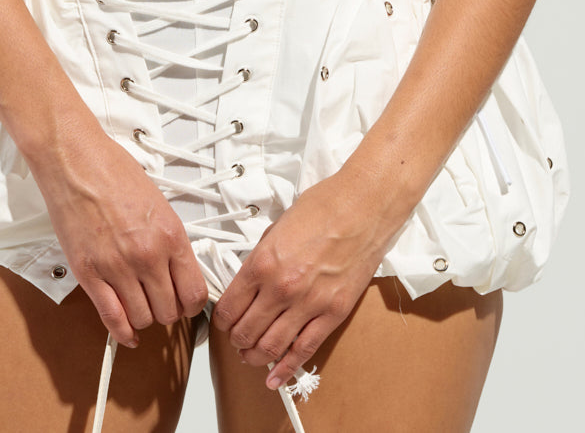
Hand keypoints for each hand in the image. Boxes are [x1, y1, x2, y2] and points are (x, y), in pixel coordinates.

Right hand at [31, 121, 208, 348]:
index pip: (194, 293)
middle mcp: (148, 255)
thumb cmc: (113, 171)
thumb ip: (170, 239)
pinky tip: (126, 332)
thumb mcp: (158, 202)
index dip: (192, 305)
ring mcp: (117, 267)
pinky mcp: (89, 274)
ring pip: (142, 318)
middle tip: (161, 302)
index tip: (187, 304)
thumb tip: (179, 269)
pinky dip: (121, 332)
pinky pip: (111, 318)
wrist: (75, 160)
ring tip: (140, 304)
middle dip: (167, 311)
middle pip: (169, 311)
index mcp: (171, 234)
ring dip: (143, 317)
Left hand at [211, 169, 404, 390]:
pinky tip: (275, 377)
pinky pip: (304, 350)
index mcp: (263, 262)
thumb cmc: (322, 208)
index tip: (223, 322)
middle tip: (236, 340)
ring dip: (255, 357)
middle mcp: (282, 288)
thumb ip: (261, 259)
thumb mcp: (277, 228)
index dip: (221, 320)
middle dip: (236, 340)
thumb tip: (249, 283)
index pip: (229, 306)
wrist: (363, 207)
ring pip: (271, 347)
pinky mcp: (334, 313)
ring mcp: (309, 304)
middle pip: (246, 331)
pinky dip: (286, 368)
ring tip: (251, 356)